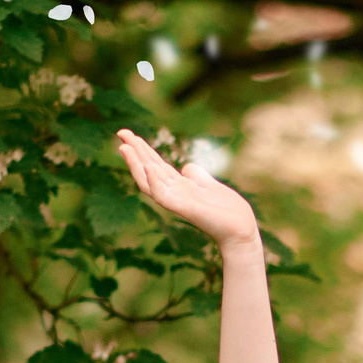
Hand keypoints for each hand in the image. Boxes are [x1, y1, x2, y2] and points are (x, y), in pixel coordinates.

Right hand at [115, 128, 261, 248]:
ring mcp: (178, 202)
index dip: (143, 150)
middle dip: (135, 152)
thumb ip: (196, 176)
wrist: (242, 230)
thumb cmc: (228, 212)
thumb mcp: (210, 185)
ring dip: (137, 165)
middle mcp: (175, 194)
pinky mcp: (186, 210)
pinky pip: (165, 197)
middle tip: (120, 132)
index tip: (131, 135)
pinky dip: (156, 183)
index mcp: (180, 187)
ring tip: (126, 148)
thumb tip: (186, 167)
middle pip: (148, 170)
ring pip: (149, 183)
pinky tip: (149, 168)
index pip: (155, 166)